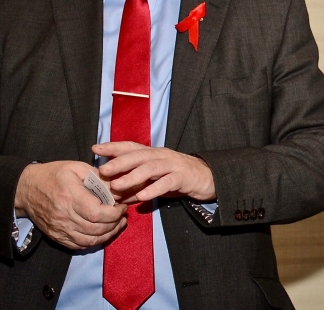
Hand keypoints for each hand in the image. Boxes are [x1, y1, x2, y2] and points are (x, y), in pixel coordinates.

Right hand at [14, 161, 127, 249]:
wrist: (27, 188)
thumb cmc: (54, 175)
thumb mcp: (78, 167)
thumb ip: (100, 179)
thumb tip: (118, 191)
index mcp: (71, 197)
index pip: (98, 213)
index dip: (115, 213)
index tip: (122, 206)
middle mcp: (64, 216)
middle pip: (96, 229)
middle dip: (115, 224)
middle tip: (122, 216)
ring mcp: (59, 229)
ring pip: (89, 240)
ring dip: (108, 234)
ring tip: (117, 224)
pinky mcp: (56, 236)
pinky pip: (78, 245)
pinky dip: (94, 242)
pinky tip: (103, 232)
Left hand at [94, 142, 215, 202]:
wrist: (208, 178)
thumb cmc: (178, 177)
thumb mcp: (155, 180)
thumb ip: (137, 185)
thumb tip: (115, 194)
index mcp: (154, 154)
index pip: (131, 147)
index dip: (113, 147)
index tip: (95, 149)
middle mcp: (162, 155)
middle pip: (138, 155)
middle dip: (119, 161)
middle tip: (102, 170)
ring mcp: (173, 165)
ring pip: (151, 167)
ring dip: (133, 176)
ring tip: (117, 185)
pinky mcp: (183, 177)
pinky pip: (167, 182)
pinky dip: (154, 189)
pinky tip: (142, 197)